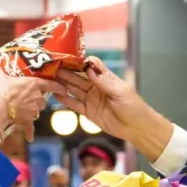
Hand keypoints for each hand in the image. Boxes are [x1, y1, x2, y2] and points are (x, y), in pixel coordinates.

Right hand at [0, 63, 65, 142]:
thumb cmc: (2, 91)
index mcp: (34, 85)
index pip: (52, 85)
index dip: (59, 87)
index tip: (64, 89)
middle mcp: (37, 98)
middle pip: (42, 99)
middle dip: (37, 100)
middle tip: (27, 98)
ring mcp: (34, 110)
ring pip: (37, 111)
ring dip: (31, 111)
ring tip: (20, 109)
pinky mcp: (28, 121)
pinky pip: (30, 127)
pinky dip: (29, 133)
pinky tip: (30, 138)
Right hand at [55, 57, 172, 161]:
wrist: (136, 127)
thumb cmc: (132, 106)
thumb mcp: (120, 91)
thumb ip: (103, 81)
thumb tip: (89, 68)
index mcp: (106, 79)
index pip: (92, 66)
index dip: (81, 62)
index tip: (70, 59)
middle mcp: (96, 87)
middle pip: (79, 77)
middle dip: (67, 72)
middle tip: (54, 67)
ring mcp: (91, 99)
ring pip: (74, 89)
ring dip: (63, 83)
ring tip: (51, 78)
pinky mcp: (88, 112)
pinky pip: (75, 104)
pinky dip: (66, 100)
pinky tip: (56, 94)